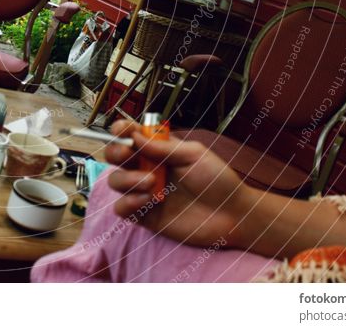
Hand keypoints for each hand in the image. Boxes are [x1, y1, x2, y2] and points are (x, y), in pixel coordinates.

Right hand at [105, 120, 254, 249]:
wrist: (230, 214)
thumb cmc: (217, 179)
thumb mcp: (194, 154)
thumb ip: (164, 147)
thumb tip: (136, 136)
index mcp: (158, 150)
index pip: (131, 135)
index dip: (121, 129)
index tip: (122, 130)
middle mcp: (147, 168)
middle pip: (115, 156)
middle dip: (116, 152)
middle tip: (130, 155)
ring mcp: (144, 192)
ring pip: (115, 181)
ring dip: (127, 179)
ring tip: (151, 183)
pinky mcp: (145, 216)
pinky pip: (122, 209)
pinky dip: (128, 203)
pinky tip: (148, 201)